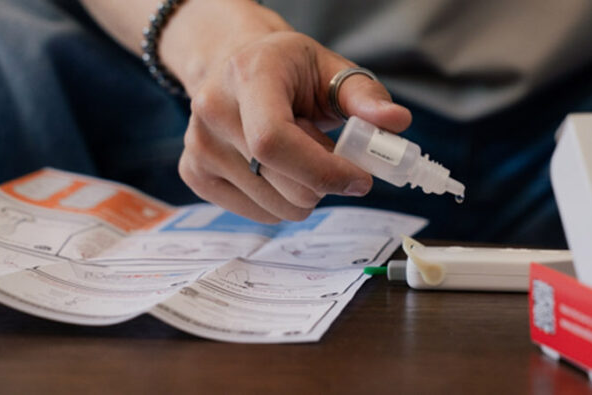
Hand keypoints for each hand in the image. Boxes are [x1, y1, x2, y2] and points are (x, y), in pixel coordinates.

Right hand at [163, 2, 411, 222]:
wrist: (235, 64)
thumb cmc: (290, 70)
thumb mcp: (332, 70)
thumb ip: (366, 98)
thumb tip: (396, 123)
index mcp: (248, 75)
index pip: (274, 142)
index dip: (323, 171)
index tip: (360, 179)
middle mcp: (213, 109)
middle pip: (280, 182)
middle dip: (325, 184)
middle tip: (338, 159)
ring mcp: (197, 145)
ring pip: (274, 207)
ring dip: (307, 193)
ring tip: (303, 154)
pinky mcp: (194, 174)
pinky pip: (259, 214)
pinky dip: (285, 202)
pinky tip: (280, 169)